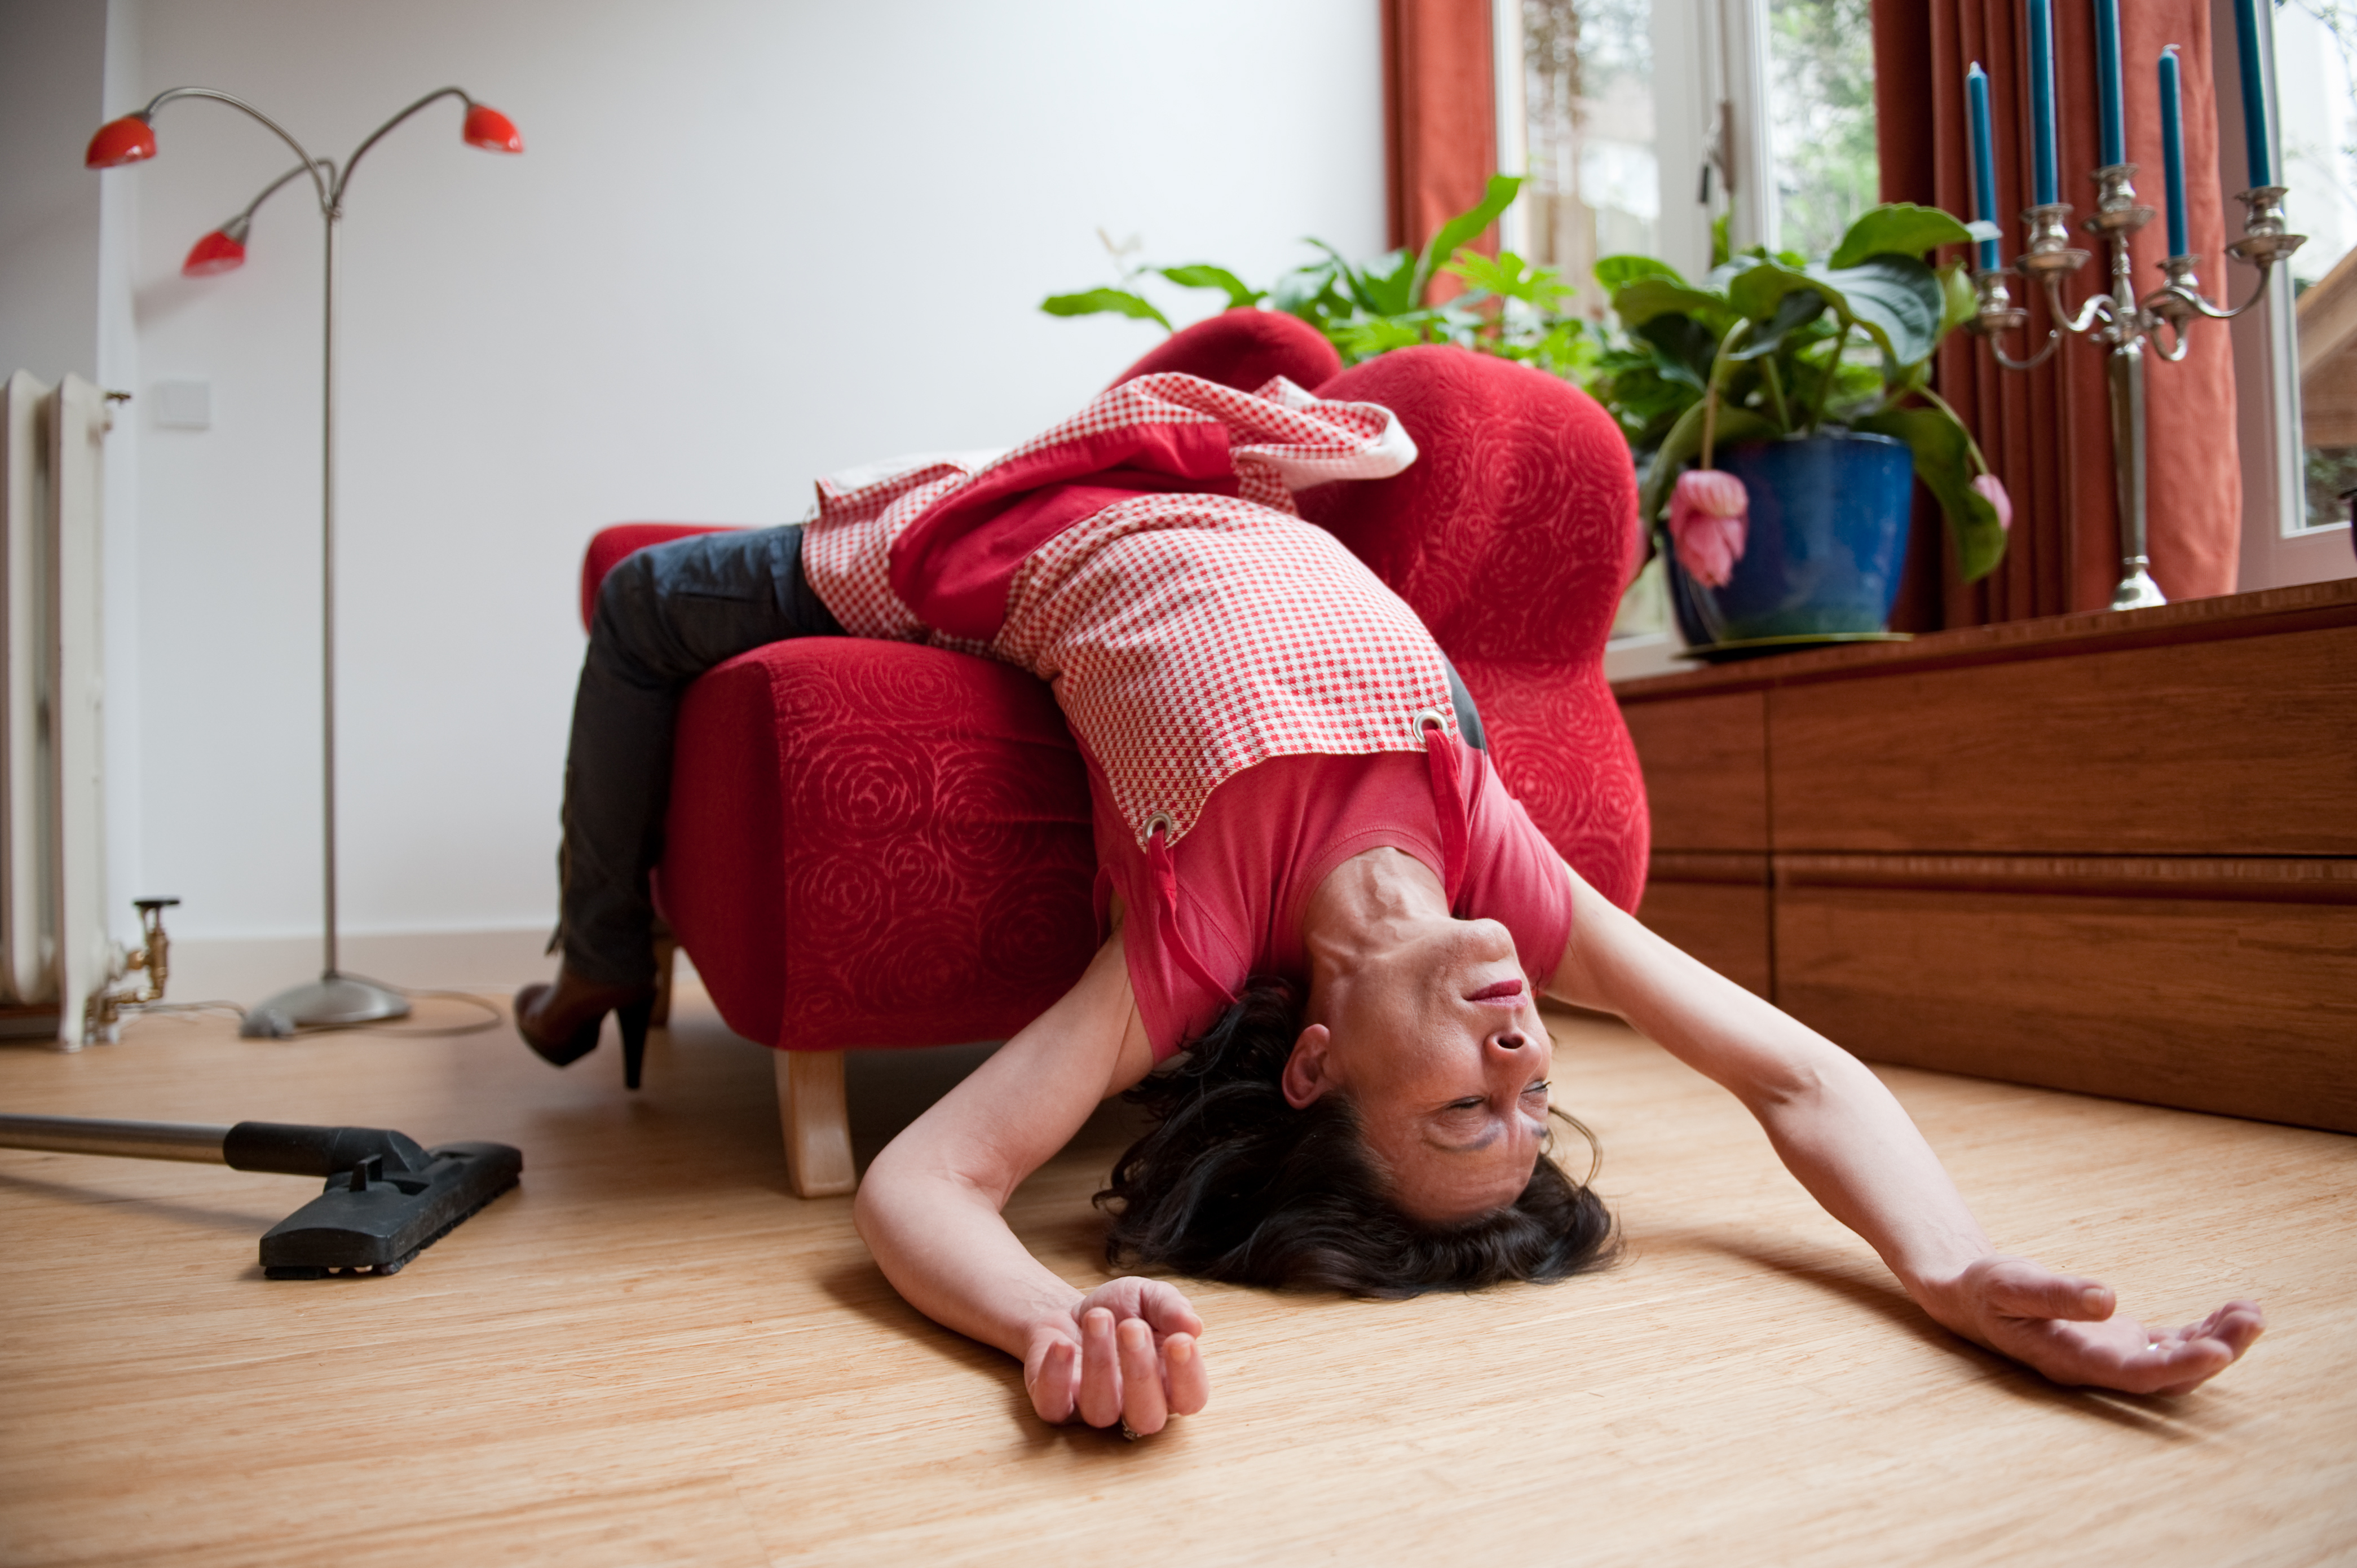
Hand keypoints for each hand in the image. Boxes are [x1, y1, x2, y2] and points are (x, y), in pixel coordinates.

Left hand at [1022, 1277, 1209, 1434]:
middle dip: (1141, 1373)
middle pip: (1147, 1417)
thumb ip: (1171, 1307)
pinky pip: (1054, 1407)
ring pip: (1101, 1411)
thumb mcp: (1150, 1296)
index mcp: (1168, 1385)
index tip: (1180, 1341)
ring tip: (1097, 1318)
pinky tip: (1062, 1345)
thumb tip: (1194, 1325)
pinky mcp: (1055, 1406)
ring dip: (1099, 1364)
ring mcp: (1094, 1411)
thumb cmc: (1121, 1311)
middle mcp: (1134, 1407)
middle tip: (1132, 1328)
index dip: (1188, 1376)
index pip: (1190, 1399)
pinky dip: (1056, 1378)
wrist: (1073, 1311)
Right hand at [1924, 1255, 2263, 1394]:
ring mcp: (2111, 1357)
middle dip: (2215, 1350)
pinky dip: (2201, 1332)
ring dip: (2217, 1342)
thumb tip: (2108, 1299)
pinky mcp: (2119, 1342)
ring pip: (2176, 1363)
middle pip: (2168, 1375)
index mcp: (2069, 1359)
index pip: (2133, 1373)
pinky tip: (2227, 1314)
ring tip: (2249, 1313)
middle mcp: (2097, 1368)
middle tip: (2250, 1319)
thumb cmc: (1986, 1291)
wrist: (1972, 1299)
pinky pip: (2169, 1345)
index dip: (2179, 1366)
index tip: (2219, 1351)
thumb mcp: (2010, 1284)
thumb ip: (2056, 1293)